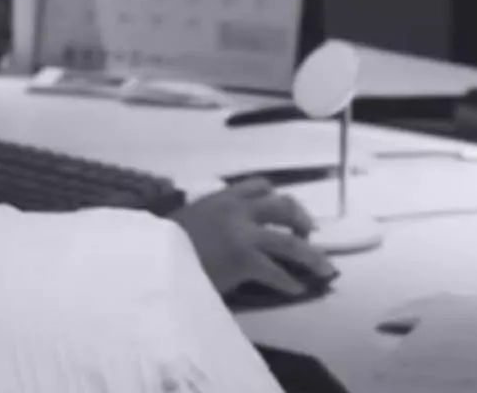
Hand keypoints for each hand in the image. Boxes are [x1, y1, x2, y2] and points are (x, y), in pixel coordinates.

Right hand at [169, 177, 336, 295]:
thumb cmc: (163, 242)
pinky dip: (290, 281)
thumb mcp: (188, 219)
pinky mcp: (244, 260)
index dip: (277, 198)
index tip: (284, 212)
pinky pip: (277, 271)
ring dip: (311, 254)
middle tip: (308, 233)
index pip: (259, 186)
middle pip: (283, 206)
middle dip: (301, 219)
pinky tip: (297, 289)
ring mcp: (243, 234)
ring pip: (290, 240)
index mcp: (222, 198)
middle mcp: (237, 210)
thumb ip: (209, 219)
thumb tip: (220, 232)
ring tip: (324, 267)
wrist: (152, 257)